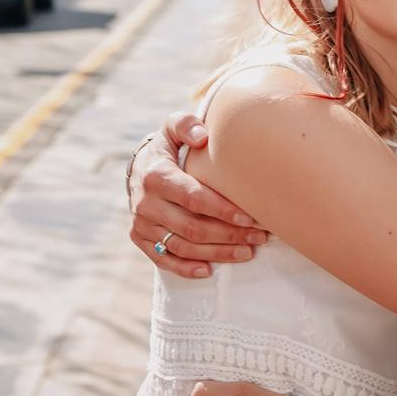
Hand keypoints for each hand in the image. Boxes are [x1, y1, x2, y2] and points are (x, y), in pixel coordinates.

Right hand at [128, 115, 267, 277]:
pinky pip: (164, 260)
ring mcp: (142, 224)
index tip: (251, 217)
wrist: (138, 167)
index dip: (223, 210)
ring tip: (247, 252)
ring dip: (217, 253)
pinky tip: (210, 270)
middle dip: (229, 235)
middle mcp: (146, 203)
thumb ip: (186, 125)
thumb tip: (203, 137)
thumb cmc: (167, 147)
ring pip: (183, 246)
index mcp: (156, 176)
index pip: (194, 198)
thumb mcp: (172, 127)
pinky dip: (187, 268)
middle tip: (259, 237)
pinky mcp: (140, 238)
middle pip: (193, 227)